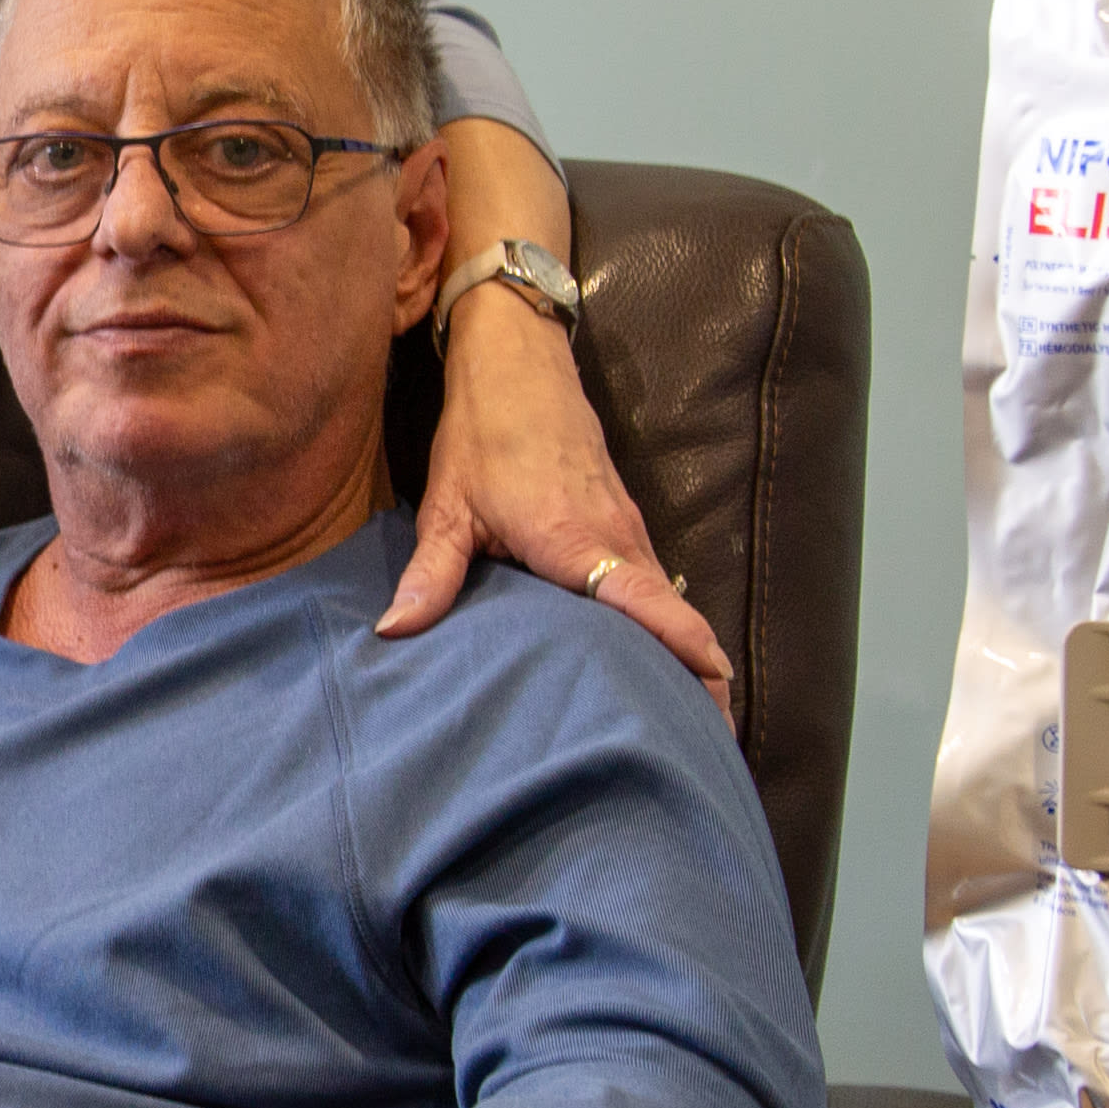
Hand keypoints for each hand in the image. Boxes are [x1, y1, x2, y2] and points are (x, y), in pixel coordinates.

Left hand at [378, 294, 732, 699]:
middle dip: (699, 674)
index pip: (641, 602)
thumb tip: (394, 632)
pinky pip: (656, 584)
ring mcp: (628, 529)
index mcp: (573, 540)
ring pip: (668, 601)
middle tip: (712, 740)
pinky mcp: (626, 525)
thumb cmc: (483, 436)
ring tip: (701, 717)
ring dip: (689, 652)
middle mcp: (616, 537)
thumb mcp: (448, 508)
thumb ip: (430, 575)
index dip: (680, 645)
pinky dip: (670, 624)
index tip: (713, 687)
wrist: (518, 367)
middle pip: (671, 615)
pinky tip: (666, 662)